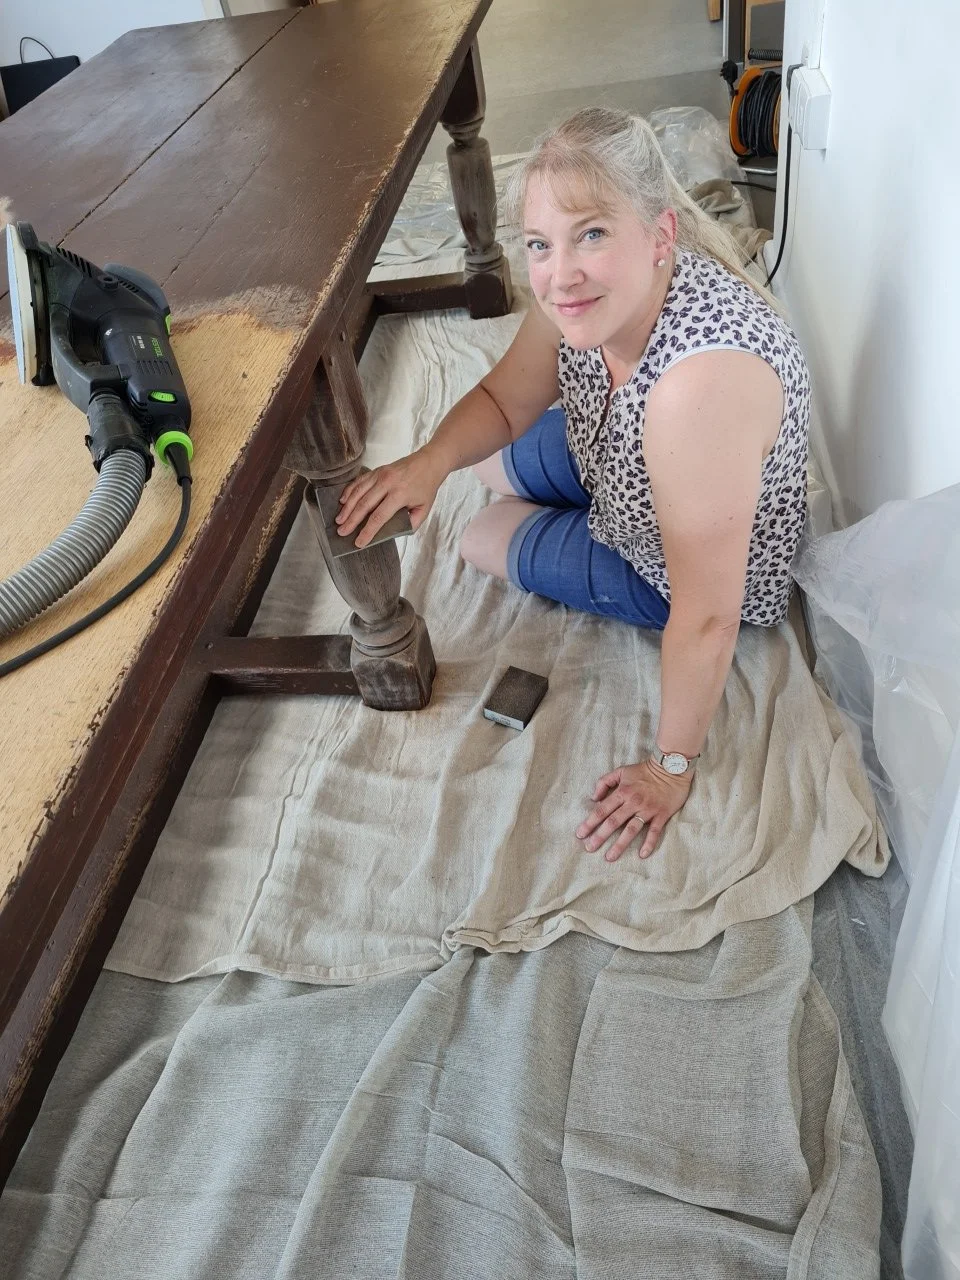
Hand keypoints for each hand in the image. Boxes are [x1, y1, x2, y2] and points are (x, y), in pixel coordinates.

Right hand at [336, 447, 447, 548]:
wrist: (429, 462)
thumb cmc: (426, 487)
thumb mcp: (424, 509)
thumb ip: (411, 523)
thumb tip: (395, 533)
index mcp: (400, 495)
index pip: (379, 517)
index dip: (367, 531)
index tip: (359, 542)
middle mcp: (387, 483)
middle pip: (364, 505)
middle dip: (351, 520)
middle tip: (341, 532)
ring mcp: (380, 475)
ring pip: (359, 492)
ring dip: (347, 507)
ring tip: (339, 520)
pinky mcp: (377, 470)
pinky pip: (359, 481)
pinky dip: (349, 491)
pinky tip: (343, 501)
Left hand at [575, 758, 692, 860]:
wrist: (671, 768)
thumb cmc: (644, 770)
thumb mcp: (621, 771)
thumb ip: (604, 782)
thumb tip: (594, 798)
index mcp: (622, 792)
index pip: (602, 810)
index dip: (590, 822)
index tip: (580, 834)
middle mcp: (633, 802)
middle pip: (614, 822)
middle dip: (600, 836)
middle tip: (589, 848)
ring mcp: (648, 810)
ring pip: (631, 830)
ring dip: (620, 844)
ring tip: (610, 857)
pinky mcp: (661, 814)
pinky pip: (654, 831)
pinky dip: (649, 843)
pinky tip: (642, 855)